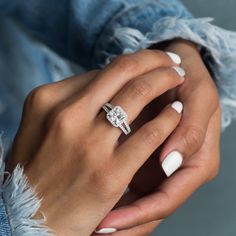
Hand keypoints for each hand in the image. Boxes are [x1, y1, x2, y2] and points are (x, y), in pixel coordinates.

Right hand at [7, 49, 184, 234]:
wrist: (29, 218)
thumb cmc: (36, 169)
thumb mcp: (40, 127)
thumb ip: (69, 102)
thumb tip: (102, 84)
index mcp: (46, 100)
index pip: (100, 71)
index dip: (128, 64)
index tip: (143, 63)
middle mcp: (66, 116)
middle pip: (122, 71)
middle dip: (153, 59)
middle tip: (170, 58)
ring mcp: (88, 143)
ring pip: (139, 94)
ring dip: (165, 80)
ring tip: (177, 77)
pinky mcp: (110, 172)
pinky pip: (150, 134)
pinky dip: (168, 118)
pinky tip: (177, 112)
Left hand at [95, 40, 220, 234]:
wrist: (177, 72)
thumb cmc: (189, 84)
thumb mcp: (199, 101)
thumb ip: (190, 132)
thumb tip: (169, 165)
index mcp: (195, 165)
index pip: (164, 201)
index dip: (137, 215)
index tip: (105, 224)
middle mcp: (173, 171)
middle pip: (146, 211)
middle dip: (119, 225)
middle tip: (89, 233)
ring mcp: (157, 165)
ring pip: (133, 200)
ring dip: (110, 212)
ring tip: (83, 224)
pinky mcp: (144, 155)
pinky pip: (126, 181)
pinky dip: (110, 191)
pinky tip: (89, 196)